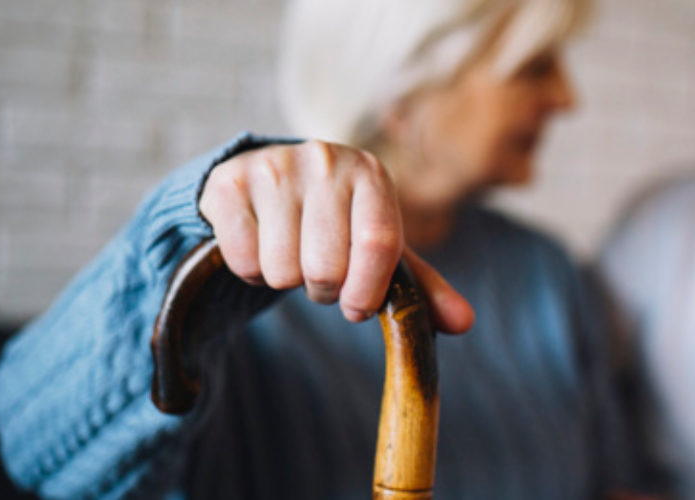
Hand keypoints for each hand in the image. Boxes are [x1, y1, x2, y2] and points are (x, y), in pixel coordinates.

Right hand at [199, 140, 473, 333]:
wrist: (269, 179)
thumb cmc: (336, 221)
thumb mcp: (380, 247)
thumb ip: (422, 287)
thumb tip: (465, 324)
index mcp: (371, 173)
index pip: (378, 244)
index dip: (367, 291)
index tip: (356, 308)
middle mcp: (324, 159)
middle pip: (326, 267)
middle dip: (322, 290)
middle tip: (319, 275)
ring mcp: (274, 167)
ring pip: (282, 270)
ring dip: (285, 279)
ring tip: (290, 254)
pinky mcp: (230, 181)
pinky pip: (244, 260)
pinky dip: (249, 270)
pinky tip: (259, 243)